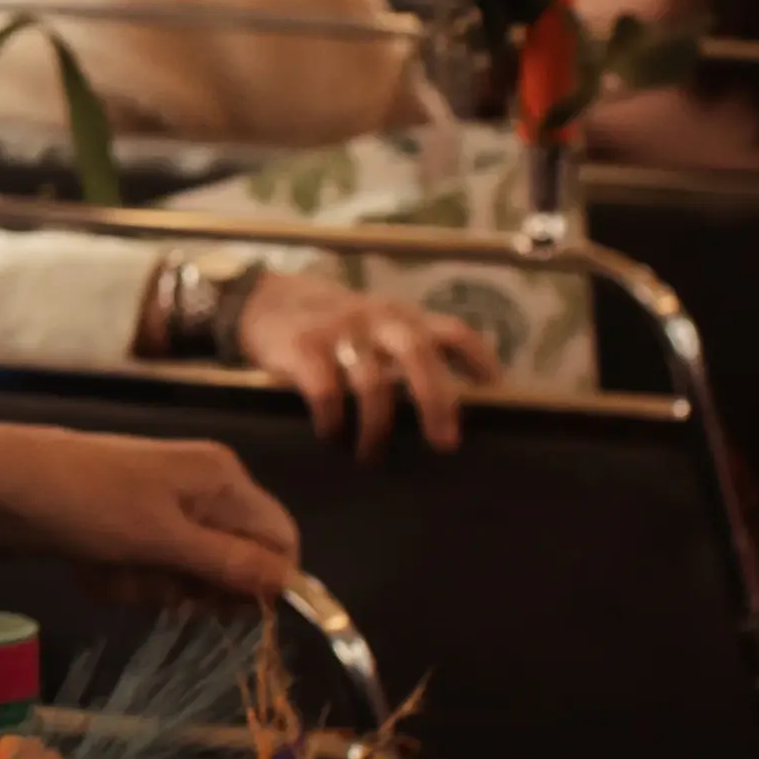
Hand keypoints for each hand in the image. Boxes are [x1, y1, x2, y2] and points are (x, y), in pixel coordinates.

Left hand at [0, 424, 303, 591]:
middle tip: (156, 585)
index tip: (226, 610)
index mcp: (222, 478)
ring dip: (151, 587)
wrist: (0, 485)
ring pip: (187, 574)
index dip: (263, 582)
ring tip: (113, 571)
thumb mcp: (163, 540)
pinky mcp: (129, 526)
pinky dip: (124, 580)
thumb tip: (289, 584)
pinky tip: (93, 570)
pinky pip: (148, 570)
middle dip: (194, 587)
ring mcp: (162, 506)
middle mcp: (202, 488)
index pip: (280, 540)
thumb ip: (229, 563)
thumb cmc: (86, 505)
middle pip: (234, 562)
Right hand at [234, 268, 496, 457]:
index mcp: (403, 317)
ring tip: (372, 457)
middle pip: (418, 354)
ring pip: (372, 384)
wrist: (263, 302)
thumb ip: (406, 352)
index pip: (452, 331)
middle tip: (445, 445)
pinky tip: (331, 437)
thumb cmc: (332, 328)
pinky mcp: (303, 347)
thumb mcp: (375, 327)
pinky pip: (327, 391)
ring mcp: (340, 331)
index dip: (478, 360)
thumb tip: (450, 409)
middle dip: (437, 401)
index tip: (495, 391)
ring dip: (377, 429)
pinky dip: (334, 422)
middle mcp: (378, 319)